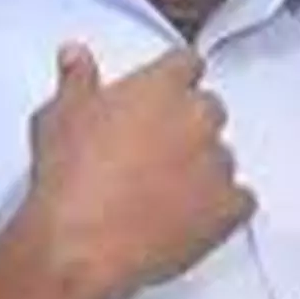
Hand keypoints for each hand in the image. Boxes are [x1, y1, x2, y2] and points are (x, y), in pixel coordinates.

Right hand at [20, 43, 254, 298]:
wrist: (79, 243)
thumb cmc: (69, 177)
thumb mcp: (58, 115)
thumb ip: (78, 80)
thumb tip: (77, 55)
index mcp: (162, 87)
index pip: (188, 63)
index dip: (175, 79)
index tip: (163, 94)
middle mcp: (198, 118)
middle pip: (209, 109)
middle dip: (188, 126)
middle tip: (155, 150)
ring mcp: (216, 163)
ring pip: (222, 156)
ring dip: (202, 167)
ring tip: (166, 191)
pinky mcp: (227, 208)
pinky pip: (241, 200)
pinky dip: (224, 207)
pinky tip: (194, 217)